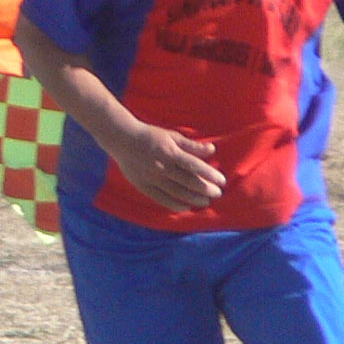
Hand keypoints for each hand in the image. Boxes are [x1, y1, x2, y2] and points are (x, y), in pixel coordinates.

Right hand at [104, 123, 225, 213]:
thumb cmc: (150, 136)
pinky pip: (161, 198)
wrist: (122, 140)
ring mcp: (152, 178)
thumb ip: (192, 145)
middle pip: (188, 181)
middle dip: (205, 189)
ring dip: (193, 199)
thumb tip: (212, 150)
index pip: (194, 166)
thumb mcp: (172, 136)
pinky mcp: (143, 186)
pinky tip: (186, 207)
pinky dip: (175, 204)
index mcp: (170, 152)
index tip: (221, 181)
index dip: (209, 174)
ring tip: (206, 202)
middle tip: (217, 194)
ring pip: (176, 192)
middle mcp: (162, 167)